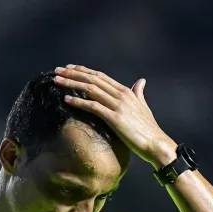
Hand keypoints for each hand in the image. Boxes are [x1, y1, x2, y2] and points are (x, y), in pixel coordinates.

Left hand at [53, 64, 176, 168]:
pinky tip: (66, 100)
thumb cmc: (149, 128)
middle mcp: (121, 94)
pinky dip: (79, 102)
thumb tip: (141, 81)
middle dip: (73, 74)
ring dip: (71, 84)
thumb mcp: (143, 107)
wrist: (156, 143)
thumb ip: (138, 93)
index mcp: (126, 91)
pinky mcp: (114, 118)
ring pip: (90, 89)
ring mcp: (117, 105)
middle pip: (92, 79)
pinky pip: (93, 106)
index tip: (69, 68)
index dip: (83, 71)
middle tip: (57, 71)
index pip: (100, 76)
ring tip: (57, 81)